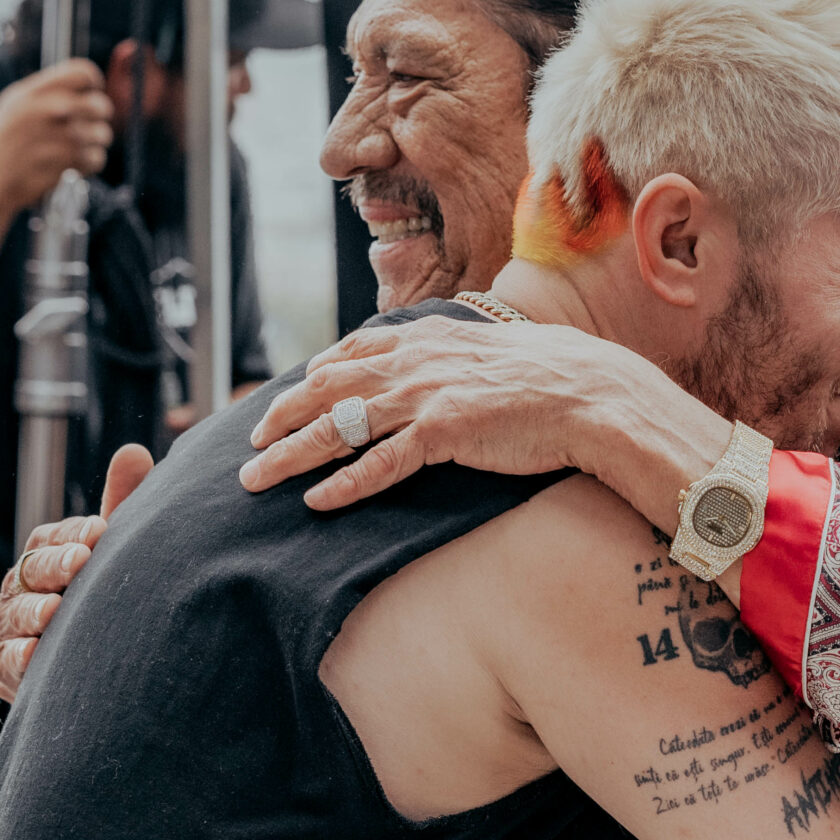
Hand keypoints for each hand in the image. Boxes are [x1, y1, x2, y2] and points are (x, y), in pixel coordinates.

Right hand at [0, 59, 113, 217]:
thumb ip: (46, 91)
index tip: (90, 93)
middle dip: (99, 116)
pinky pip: (97, 158)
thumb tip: (83, 85)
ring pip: (102, 134)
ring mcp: (62, 136)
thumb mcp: (15, 103)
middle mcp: (51, 110)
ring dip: (94, 142)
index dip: (93, 83)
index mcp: (36, 91)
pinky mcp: (69, 162)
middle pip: (100, 104)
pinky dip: (88, 163)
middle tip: (89, 124)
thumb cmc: (3, 141)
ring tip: (75, 146)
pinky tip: (72, 162)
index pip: (84, 72)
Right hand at [0, 444, 152, 701]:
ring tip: (54, 610)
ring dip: (34, 612)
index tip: (99, 532)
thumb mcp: (111, 552)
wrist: (92, 666)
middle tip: (80, 562)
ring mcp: (11, 627)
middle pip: (30, 571)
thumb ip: (121, 504)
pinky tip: (35, 653)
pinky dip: (20, 657)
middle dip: (54, 566)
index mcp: (44, 555)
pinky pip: (8, 660)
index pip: (50, 537)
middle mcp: (21, 588)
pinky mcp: (8, 668)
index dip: (72, 534)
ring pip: (16, 615)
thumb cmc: (101, 596)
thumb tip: (134, 451)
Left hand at [239, 311, 650, 509]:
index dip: (310, 377)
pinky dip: (343, 483)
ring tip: (255, 478)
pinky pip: (380, 463)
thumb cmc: (549, 379)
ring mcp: (426, 396)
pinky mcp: (443, 432)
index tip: (286, 398)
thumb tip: (432, 375)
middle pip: (327, 388)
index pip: (349, 352)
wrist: (590, 391)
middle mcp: (415, 361)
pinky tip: (316, 501)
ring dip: (290, 455)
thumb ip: (449, 360)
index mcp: (424, 337)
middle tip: (249, 443)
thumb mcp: (488, 353)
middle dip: (281, 416)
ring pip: (339, 426)